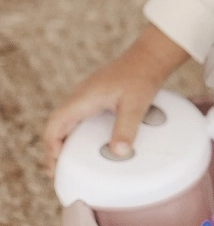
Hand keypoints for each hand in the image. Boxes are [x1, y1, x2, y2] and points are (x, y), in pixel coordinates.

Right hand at [43, 25, 187, 172]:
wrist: (150, 55)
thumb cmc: (141, 76)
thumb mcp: (135, 105)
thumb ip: (126, 128)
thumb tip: (118, 152)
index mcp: (83, 98)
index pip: (56, 124)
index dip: (52, 145)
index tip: (57, 164)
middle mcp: (80, 95)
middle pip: (57, 124)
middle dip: (55, 148)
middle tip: (59, 170)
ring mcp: (87, 94)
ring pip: (67, 119)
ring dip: (65, 139)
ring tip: (70, 160)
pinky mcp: (96, 94)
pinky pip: (78, 115)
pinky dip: (76, 131)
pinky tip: (87, 142)